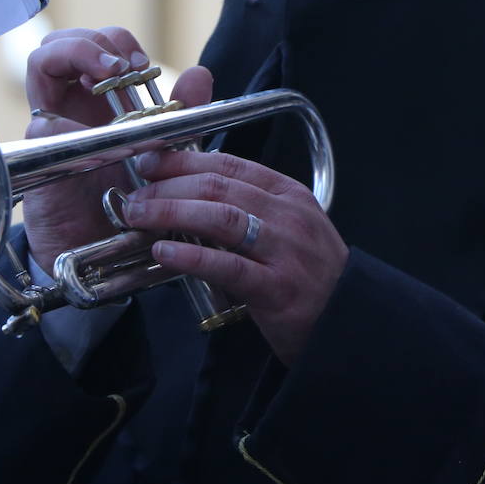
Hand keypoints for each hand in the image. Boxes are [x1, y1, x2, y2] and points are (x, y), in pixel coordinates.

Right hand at [22, 27, 210, 272]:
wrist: (101, 247)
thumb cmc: (126, 199)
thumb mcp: (163, 152)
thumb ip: (181, 113)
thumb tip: (201, 74)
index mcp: (100, 100)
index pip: (97, 45)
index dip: (116, 41)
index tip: (142, 65)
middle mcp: (71, 104)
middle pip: (64, 40)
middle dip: (95, 40)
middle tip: (122, 67)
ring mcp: (51, 124)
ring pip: (41, 61)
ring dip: (74, 54)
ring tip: (105, 75)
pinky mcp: (40, 154)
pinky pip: (40, 122)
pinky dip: (63, 118)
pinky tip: (86, 129)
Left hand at [123, 149, 348, 364]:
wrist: (349, 323)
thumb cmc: (310, 276)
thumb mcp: (288, 228)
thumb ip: (248, 209)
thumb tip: (190, 194)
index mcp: (289, 195)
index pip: (230, 164)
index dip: (184, 159)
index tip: (150, 161)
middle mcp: (288, 216)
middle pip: (219, 187)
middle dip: (168, 186)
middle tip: (135, 196)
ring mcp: (285, 251)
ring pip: (221, 218)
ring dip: (172, 212)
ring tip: (139, 216)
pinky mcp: (278, 289)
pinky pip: (228, 266)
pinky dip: (191, 255)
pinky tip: (163, 252)